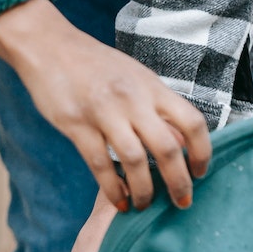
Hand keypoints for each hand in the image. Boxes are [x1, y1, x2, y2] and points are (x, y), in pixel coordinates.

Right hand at [0, 0, 210, 210]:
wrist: (49, 46)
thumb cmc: (96, 64)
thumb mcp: (135, 77)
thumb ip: (158, 107)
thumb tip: (185, 142)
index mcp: (151, 86)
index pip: (191, 121)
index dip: (203, 152)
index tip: (201, 172)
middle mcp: (132, 98)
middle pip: (167, 147)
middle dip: (179, 182)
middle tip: (182, 203)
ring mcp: (103, 111)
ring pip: (135, 161)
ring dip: (145, 192)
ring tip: (144, 205)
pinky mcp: (76, 124)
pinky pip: (100, 165)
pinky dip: (114, 189)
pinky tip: (120, 201)